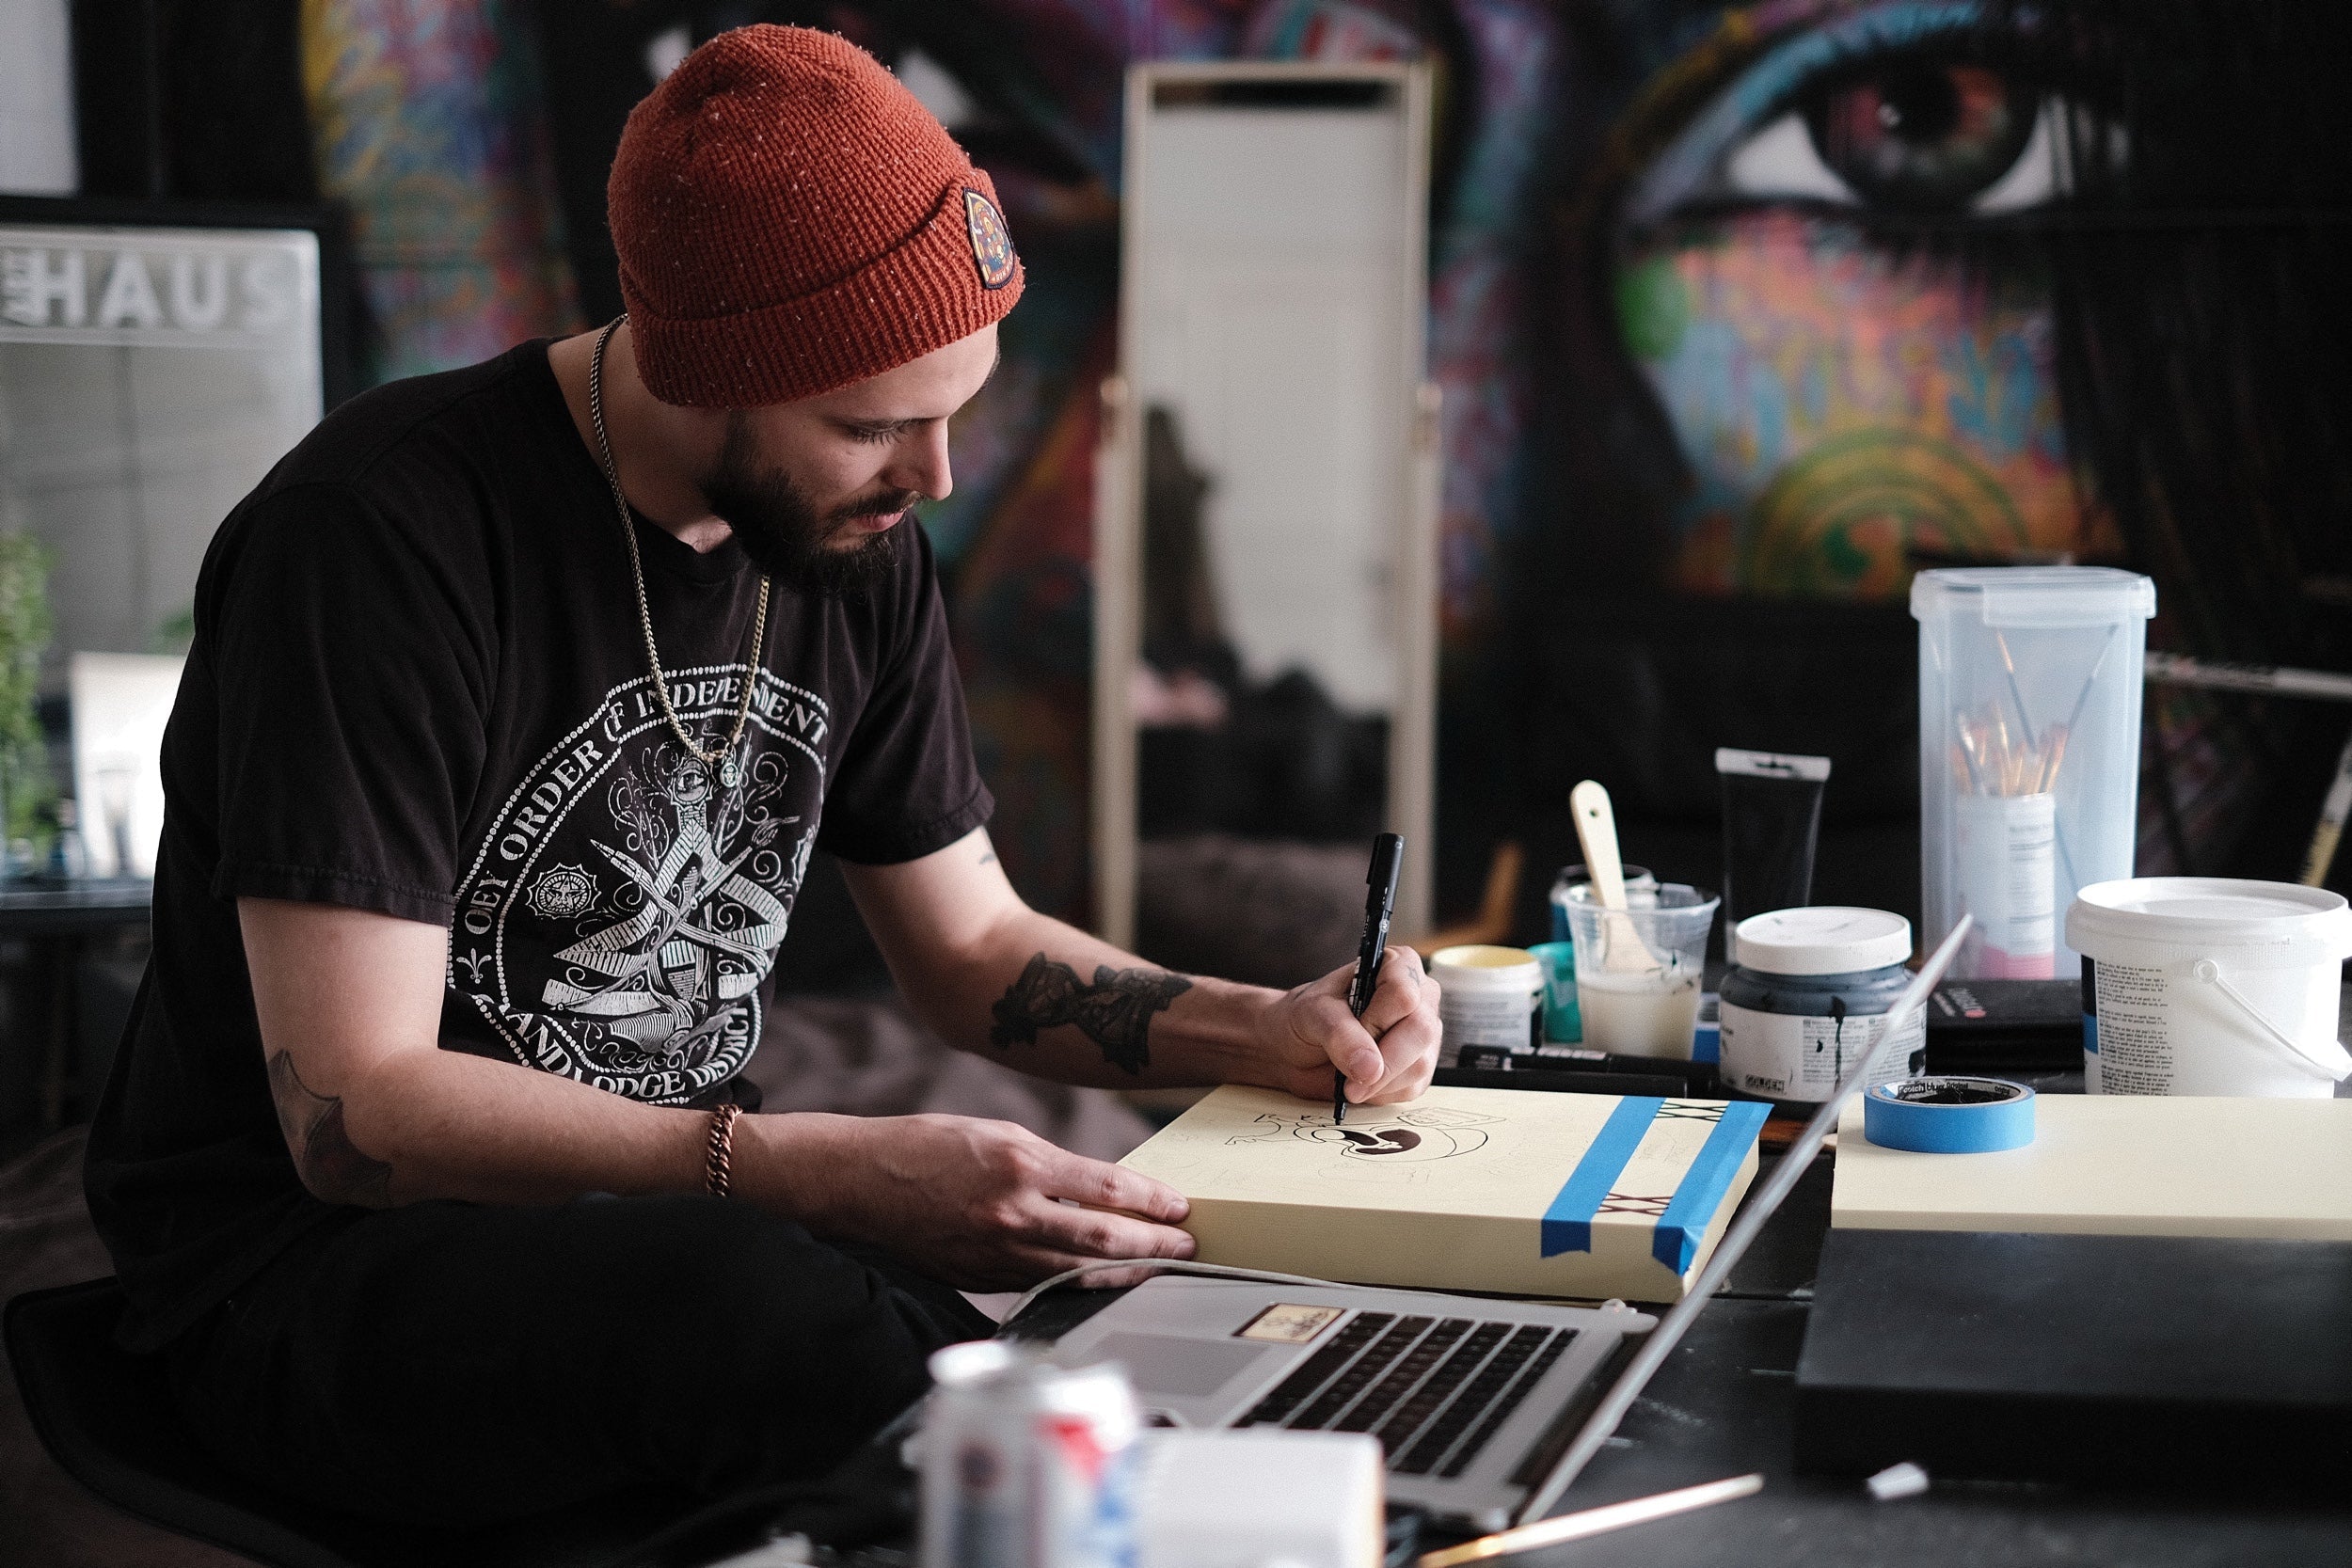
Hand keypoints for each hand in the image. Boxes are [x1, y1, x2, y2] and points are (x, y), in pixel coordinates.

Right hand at [745, 1111, 1195, 1291]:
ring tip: (1159, 1270)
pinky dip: (1078, 1283)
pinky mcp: (979, 1277)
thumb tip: (1101, 1190)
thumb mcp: (996, 1133)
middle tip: (1188, 1248)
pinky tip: (1103, 1282)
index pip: (1105, 1188)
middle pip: (1102, 1238)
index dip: (1151, 1202)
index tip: (1180, 1207)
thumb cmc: (926, 1146)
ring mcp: (995, 1251)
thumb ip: (1049, 1164)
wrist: (858, 1181)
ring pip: (1076, 1271)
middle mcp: (1011, 1210)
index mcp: (1019, 1163)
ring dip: (1125, 1272)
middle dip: (1153, 1245)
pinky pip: (1041, 1284)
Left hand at [1251, 945, 1440, 1107]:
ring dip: (1378, 1082)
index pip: (1404, 994)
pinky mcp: (1420, 1066)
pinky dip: (1381, 1093)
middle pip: (1421, 1030)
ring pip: (1420, 1064)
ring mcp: (1423, 1034)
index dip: (1377, 1021)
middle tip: (1348, 1078)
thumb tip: (1371, 1068)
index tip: (1350, 1032)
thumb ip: (1340, 1035)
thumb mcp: (1313, 1015)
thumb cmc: (1306, 1018)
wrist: (1296, 1048)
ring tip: (1347, 1080)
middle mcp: (1419, 997)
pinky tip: (1361, 1084)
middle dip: (1382, 1061)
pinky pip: (1412, 1088)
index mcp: (1398, 965)